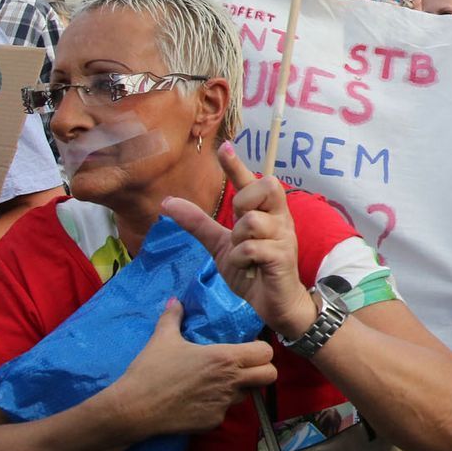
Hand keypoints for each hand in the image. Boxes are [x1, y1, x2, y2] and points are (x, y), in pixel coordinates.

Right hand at [111, 298, 279, 435]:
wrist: (134, 409)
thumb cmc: (150, 370)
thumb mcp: (162, 338)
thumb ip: (173, 316)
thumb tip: (176, 301)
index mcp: (225, 358)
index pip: (266, 353)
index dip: (260, 350)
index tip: (247, 348)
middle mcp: (231, 382)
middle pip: (269, 376)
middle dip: (261, 370)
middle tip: (244, 366)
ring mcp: (224, 405)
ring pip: (248, 394)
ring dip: (240, 388)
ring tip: (217, 382)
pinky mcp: (213, 422)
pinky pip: (225, 411)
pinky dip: (218, 405)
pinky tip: (199, 400)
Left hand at [161, 144, 315, 339]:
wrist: (273, 304)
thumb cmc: (252, 271)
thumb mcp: (221, 246)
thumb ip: (199, 224)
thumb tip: (167, 203)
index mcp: (266, 212)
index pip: (252, 181)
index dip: (237, 164)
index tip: (224, 146)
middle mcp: (279, 218)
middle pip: (264, 187)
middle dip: (244, 204)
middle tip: (241, 229)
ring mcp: (284, 235)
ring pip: (251, 221)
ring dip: (238, 242)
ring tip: (245, 257)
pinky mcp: (283, 255)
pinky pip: (250, 247)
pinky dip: (240, 259)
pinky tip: (249, 268)